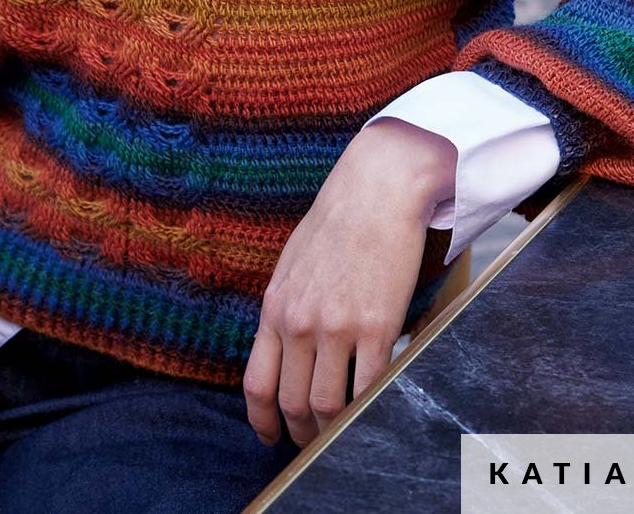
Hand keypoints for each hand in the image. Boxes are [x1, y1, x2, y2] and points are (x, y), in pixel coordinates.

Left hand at [242, 120, 455, 449]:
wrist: (374, 190)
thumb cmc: (336, 224)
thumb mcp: (292, 265)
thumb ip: (286, 309)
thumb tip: (286, 351)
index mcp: (275, 307)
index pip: (256, 382)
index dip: (262, 420)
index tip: (271, 436)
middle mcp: (299, 322)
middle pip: (293, 403)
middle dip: (304, 434)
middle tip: (316, 443)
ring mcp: (337, 327)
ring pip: (329, 407)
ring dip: (336, 432)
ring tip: (345, 436)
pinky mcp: (377, 327)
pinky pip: (369, 388)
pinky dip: (370, 410)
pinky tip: (374, 411)